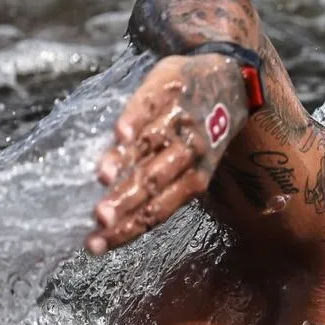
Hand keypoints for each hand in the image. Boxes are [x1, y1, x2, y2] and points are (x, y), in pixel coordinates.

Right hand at [86, 53, 248, 254]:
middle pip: (155, 181)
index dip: (127, 229)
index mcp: (195, 177)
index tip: (95, 245)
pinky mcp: (170, 88)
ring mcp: (181, 119)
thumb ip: (158, 185)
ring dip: (128, 161)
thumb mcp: (191, 164)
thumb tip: (112, 218)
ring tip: (103, 178)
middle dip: (126, 201)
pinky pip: (151, 106)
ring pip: (152, 145)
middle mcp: (190, 151)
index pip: (157, 210)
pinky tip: (121, 133)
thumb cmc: (200, 132)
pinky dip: (137, 119)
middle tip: (99, 218)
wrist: (230, 80)